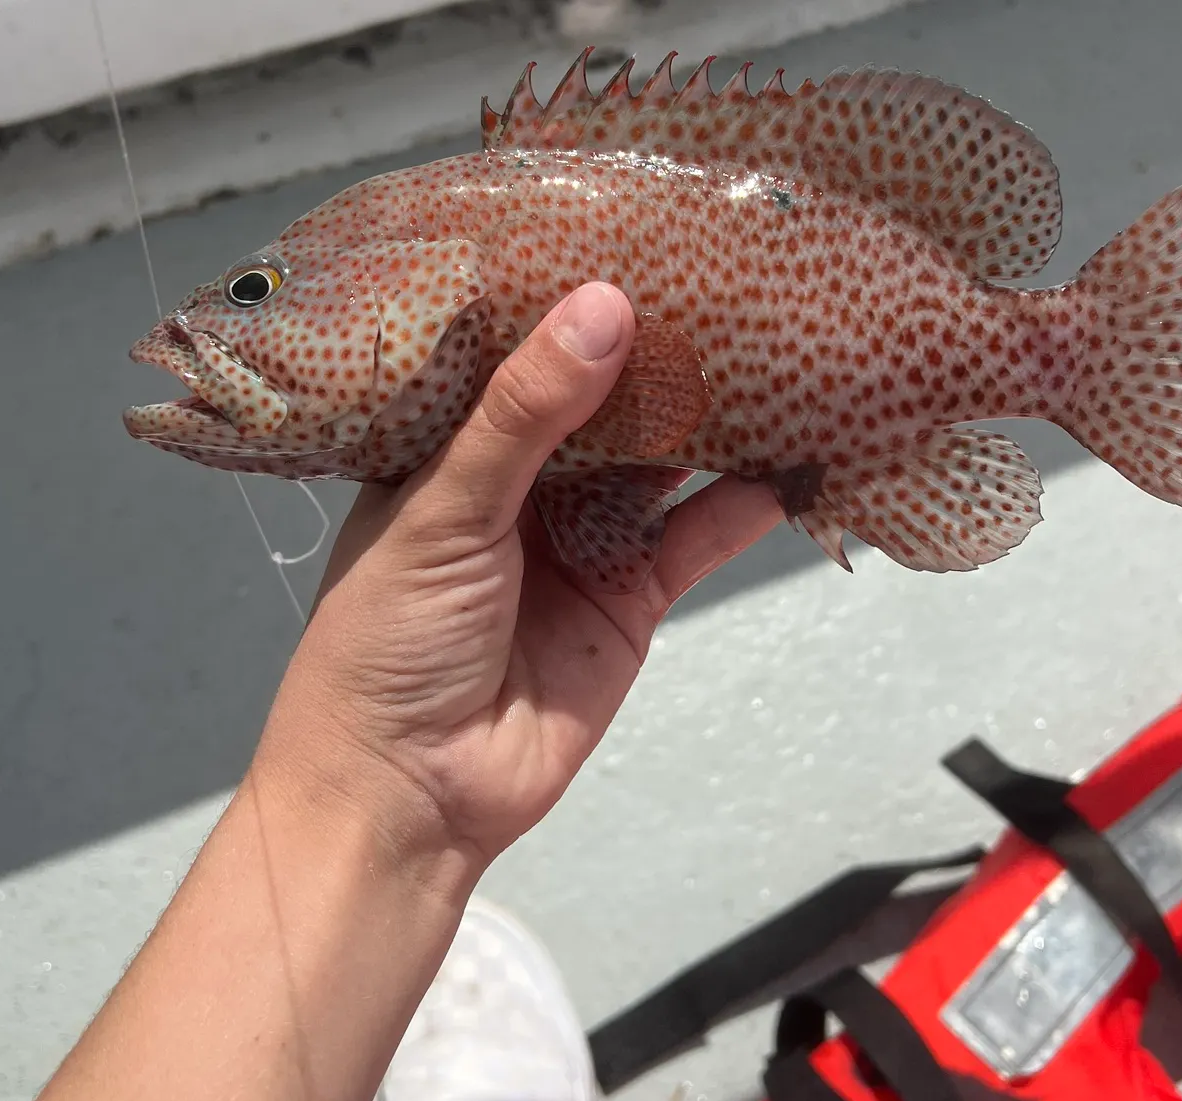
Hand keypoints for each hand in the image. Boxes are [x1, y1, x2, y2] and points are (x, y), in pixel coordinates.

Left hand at [256, 282, 780, 868]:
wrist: (411, 791)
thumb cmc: (389, 639)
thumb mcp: (443, 510)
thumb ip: (525, 413)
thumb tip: (606, 305)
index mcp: (448, 450)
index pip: (516, 355)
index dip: (567, 301)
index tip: (632, 228)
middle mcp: (519, 486)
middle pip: (601, 405)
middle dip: (655, 352)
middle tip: (730, 274)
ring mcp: (581, 543)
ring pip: (658, 465)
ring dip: (710, 419)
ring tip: (778, 346)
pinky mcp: (631, 601)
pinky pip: (693, 540)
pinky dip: (740, 506)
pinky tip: (792, 460)